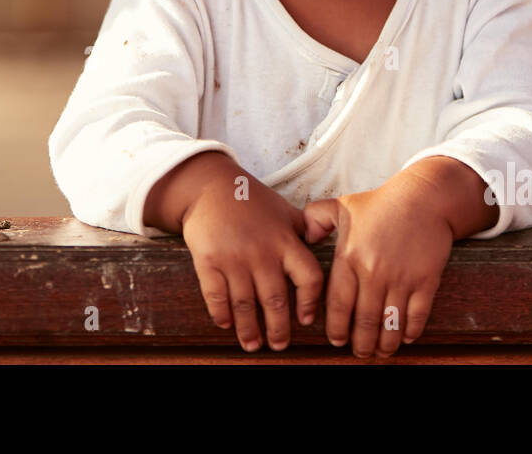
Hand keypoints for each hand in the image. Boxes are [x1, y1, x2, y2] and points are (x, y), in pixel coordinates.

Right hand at [181, 169, 323, 352]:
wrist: (209, 186)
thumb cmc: (250, 199)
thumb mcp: (283, 209)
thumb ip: (303, 229)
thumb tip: (323, 242)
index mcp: (285, 241)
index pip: (309, 278)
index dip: (310, 302)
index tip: (306, 320)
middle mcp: (262, 253)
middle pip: (276, 301)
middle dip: (278, 329)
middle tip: (279, 346)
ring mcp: (234, 259)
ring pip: (246, 305)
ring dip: (249, 329)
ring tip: (252, 345)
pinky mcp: (208, 261)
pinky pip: (217, 296)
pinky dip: (222, 314)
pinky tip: (226, 325)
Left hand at [303, 166, 468, 357]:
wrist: (424, 198)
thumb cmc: (381, 203)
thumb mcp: (343, 205)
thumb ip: (316, 218)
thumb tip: (305, 236)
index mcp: (350, 257)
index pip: (339, 304)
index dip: (337, 328)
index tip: (337, 341)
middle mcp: (373, 271)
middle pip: (364, 321)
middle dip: (361, 344)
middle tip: (359, 353)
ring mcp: (401, 278)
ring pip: (389, 324)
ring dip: (384, 344)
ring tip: (380, 352)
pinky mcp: (425, 280)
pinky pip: (416, 316)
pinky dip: (410, 331)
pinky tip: (405, 338)